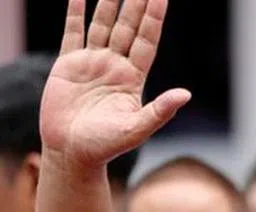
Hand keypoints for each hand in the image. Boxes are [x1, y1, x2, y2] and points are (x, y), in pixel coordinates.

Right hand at [39, 0, 190, 169]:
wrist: (73, 153)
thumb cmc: (106, 146)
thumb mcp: (137, 129)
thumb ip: (160, 111)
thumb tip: (186, 95)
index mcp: (133, 78)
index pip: (146, 41)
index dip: (154, 19)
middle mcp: (115, 66)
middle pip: (128, 28)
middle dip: (136, 5)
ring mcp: (92, 63)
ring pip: (102, 25)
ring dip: (108, 4)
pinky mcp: (69, 64)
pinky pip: (73, 32)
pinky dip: (74, 13)